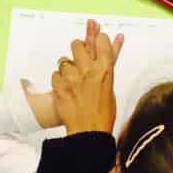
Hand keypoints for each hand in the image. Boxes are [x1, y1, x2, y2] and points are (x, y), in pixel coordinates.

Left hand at [52, 20, 123, 134]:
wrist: (89, 132)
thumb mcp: (110, 86)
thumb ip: (108, 63)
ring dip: (68, 67)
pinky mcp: (58, 85)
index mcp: (105, 70)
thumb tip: (116, 39)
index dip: (98, 39)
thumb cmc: (103, 112)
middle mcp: (88, 70)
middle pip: (77, 44)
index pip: (101, 40)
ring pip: (64, 60)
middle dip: (78, 50)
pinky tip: (66, 88)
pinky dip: (59, 79)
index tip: (97, 41)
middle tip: (80, 60)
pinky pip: (56, 73)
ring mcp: (71, 77)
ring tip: (73, 80)